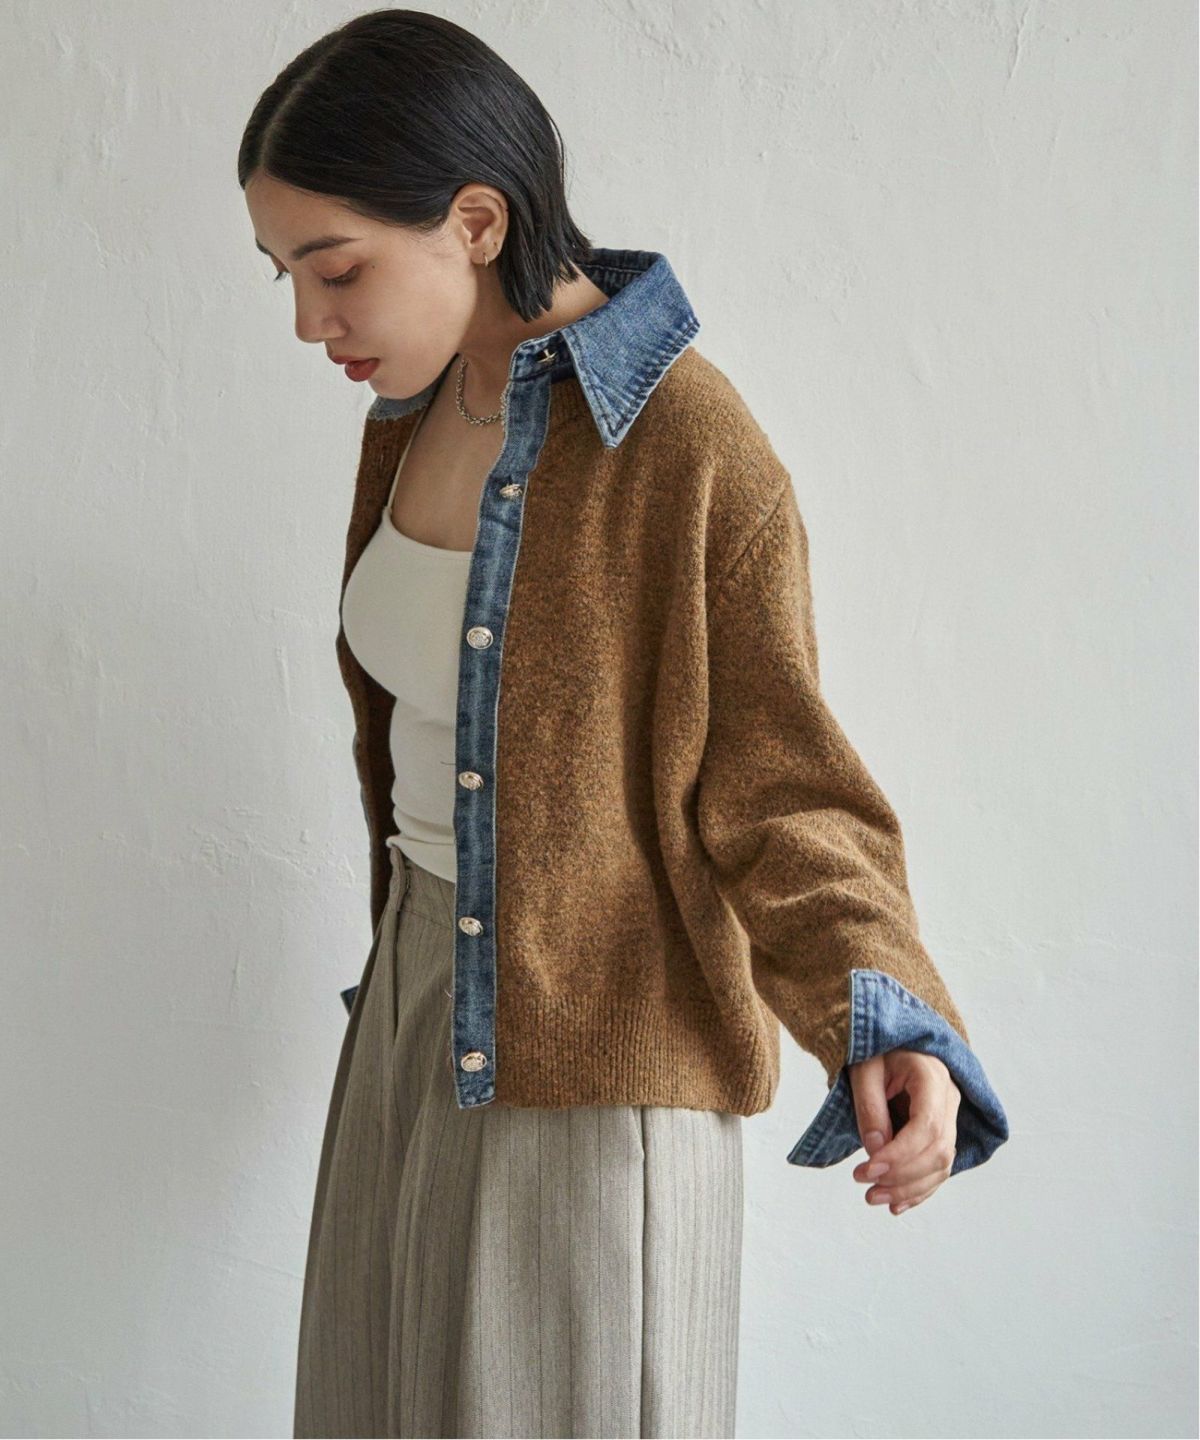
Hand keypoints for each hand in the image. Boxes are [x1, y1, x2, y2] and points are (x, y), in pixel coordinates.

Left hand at [847, 1048, 960, 1214]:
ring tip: (873, 1198)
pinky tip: (896, 1205)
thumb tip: (875, 1150)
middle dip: (902, 1176)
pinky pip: (940, 1168)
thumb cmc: (875, 1052)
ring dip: (909, 1188)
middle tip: (865, 1187)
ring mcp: (951, 1116)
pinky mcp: (944, 1133)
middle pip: (938, 1150)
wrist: (892, 1045)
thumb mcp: (863, 1070)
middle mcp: (950, 1098)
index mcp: (932, 1076)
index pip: (926, 1126)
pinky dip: (920, 1190)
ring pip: (942, 1164)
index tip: (868, 1170)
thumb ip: (869, 1107)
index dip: (899, 1155)